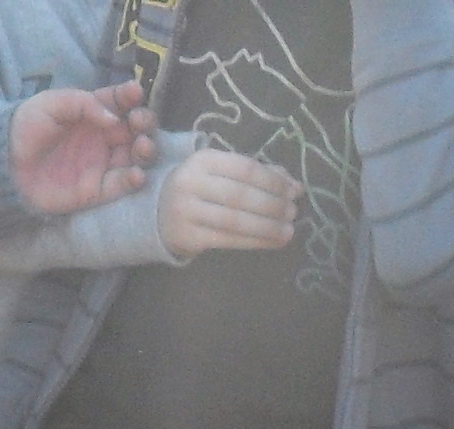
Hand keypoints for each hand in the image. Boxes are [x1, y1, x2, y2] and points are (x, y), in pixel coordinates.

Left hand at [9, 82, 155, 215]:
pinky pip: (122, 185)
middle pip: (135, 128)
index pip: (120, 101)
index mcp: (92, 112)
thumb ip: (84, 104)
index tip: (135, 93)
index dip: (131, 96)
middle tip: (138, 122)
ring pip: (136, 155)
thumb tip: (115, 118)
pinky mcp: (97, 190)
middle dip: (144, 122)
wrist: (6, 165)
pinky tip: (136, 173)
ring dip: (146, 149)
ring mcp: (102, 163)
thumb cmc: (27, 128)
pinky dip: (134, 179)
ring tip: (142, 146)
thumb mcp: (52, 104)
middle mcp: (102, 136)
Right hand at [158, 147, 300, 259]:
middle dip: (272, 205)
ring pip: (235, 220)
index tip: (295, 191)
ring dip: (267, 227)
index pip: (245, 168)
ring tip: (289, 231)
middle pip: (240, 195)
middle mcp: (192, 183)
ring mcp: (187, 211)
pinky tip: (273, 242)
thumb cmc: (200, 190)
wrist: (158, 213)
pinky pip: (228, 240)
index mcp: (204, 160)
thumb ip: (256, 175)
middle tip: (293, 213)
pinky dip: (255, 241)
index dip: (274, 181)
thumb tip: (294, 186)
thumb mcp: (222, 173)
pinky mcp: (188, 237)